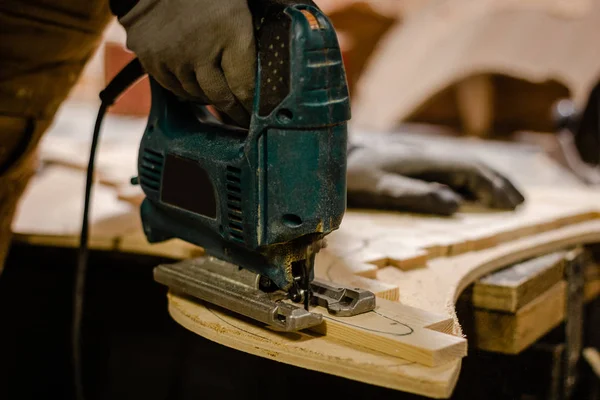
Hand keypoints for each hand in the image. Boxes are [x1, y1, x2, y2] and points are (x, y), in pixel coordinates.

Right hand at [119, 0, 255, 126]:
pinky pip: (174, 88)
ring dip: (209, 98)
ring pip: (197, 95)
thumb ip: (251, 41)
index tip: (259, 116)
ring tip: (219, 96)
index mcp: (230, 31)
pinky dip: (186, 90)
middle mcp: (201, 50)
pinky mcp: (152, 60)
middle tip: (243, 117)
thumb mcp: (238, 10)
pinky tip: (194, 83)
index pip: (246, 86)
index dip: (253, 105)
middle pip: (222, 97)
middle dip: (235, 111)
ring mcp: (174, 57)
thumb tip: (271, 64)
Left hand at [347, 142, 524, 215]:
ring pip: (465, 164)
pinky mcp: (416, 160)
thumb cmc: (355, 173)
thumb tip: (456, 204)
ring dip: (488, 179)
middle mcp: (428, 153)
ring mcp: (423, 155)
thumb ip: (417, 194)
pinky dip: (470, 178)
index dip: (492, 186)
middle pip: (473, 164)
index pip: (469, 169)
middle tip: (520, 203)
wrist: (336, 152)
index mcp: (425, 160)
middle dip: (498, 182)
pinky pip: (452, 168)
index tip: (510, 205)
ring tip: (507, 196)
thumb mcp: (382, 187)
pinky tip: (473, 189)